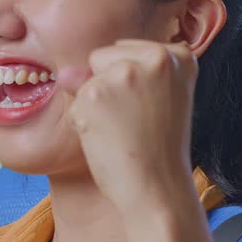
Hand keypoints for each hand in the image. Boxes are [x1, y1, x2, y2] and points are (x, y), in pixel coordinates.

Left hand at [57, 39, 198, 209]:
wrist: (158, 189)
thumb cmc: (157, 150)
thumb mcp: (153, 101)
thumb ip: (112, 76)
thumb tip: (64, 74)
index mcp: (178, 56)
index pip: (126, 51)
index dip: (130, 85)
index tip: (151, 111)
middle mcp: (155, 56)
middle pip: (102, 57)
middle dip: (108, 86)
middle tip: (135, 122)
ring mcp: (124, 73)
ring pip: (86, 81)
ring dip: (94, 107)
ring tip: (123, 132)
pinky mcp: (95, 92)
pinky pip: (74, 103)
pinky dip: (84, 124)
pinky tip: (108, 140)